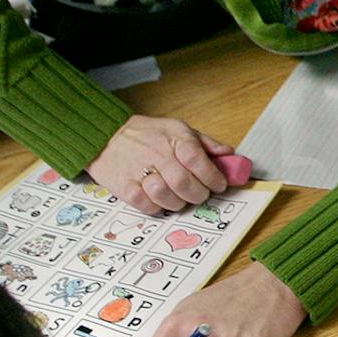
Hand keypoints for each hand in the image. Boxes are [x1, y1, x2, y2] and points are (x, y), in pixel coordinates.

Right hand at [89, 114, 232, 213]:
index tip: (219, 184)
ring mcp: (139, 171)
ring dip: (179, 202)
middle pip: (185, 184)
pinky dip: (157, 207)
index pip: (199, 161)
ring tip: (180, 197)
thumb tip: (229, 155)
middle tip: (201, 194)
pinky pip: (147, 206)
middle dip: (199, 194)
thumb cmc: (146, 134)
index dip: (213, 177)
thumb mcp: (178, 129)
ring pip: (167, 197)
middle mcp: (158, 154)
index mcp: (175, 139)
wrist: (107, 136)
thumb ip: (205, 143)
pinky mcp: (125, 187)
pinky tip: (159, 199)